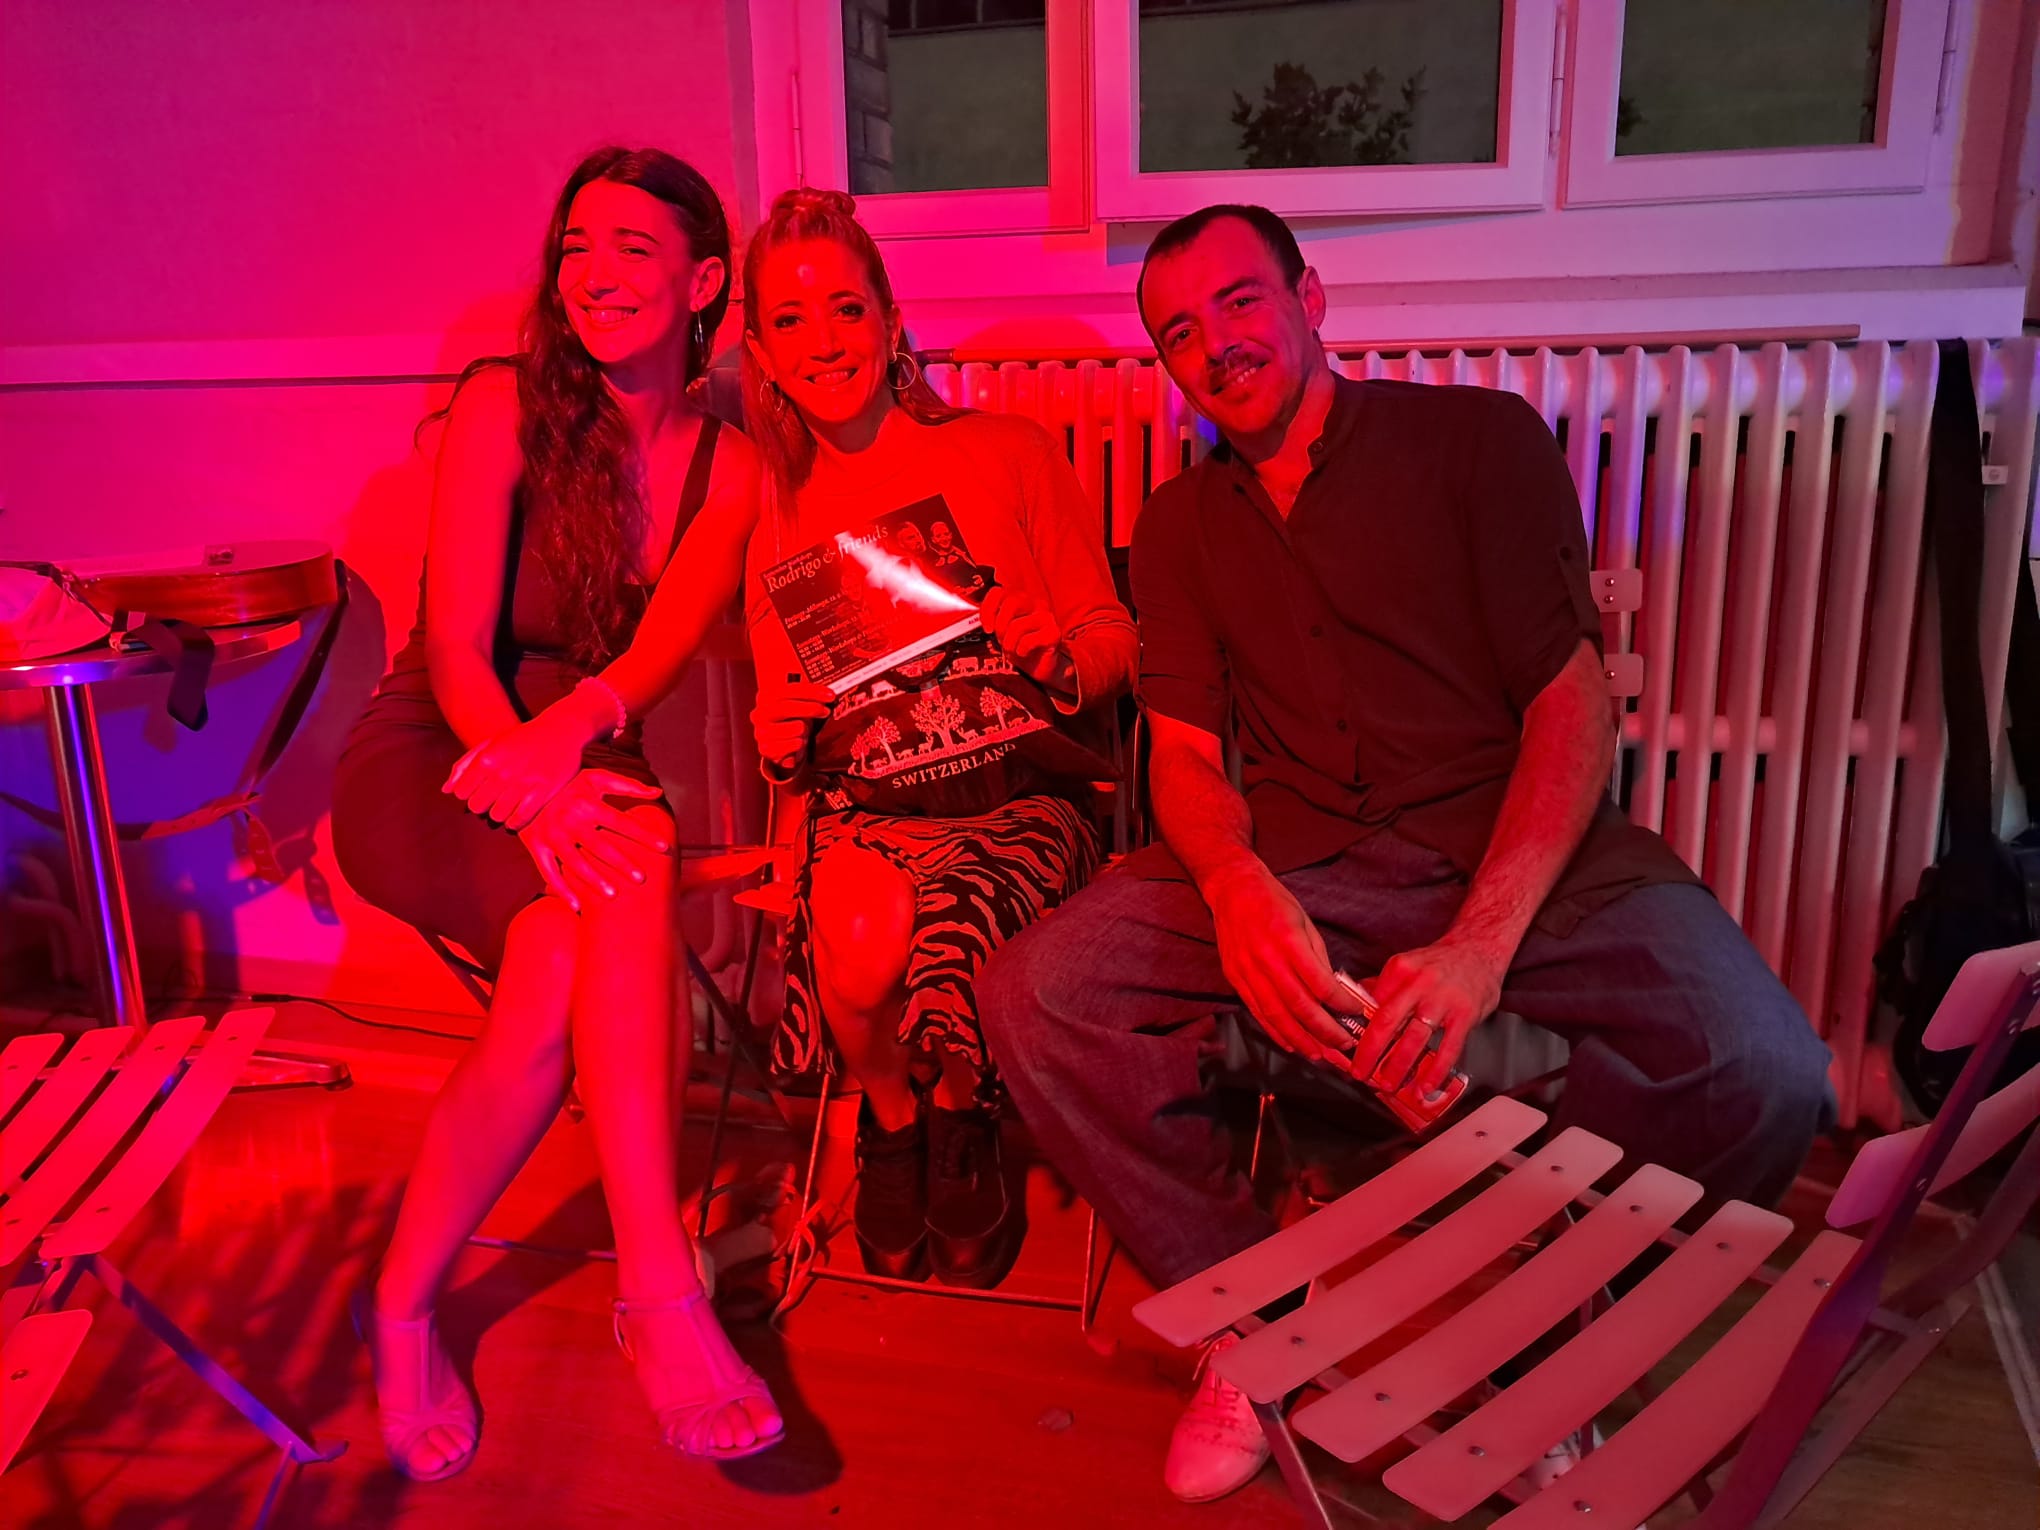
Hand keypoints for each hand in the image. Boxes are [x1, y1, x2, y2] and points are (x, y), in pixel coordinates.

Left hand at [445, 709, 588, 829]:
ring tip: (505, 806)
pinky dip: (514, 823)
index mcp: (487, 758)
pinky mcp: (543, 792)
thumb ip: (465, 765)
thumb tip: (446, 791)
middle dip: (482, 806)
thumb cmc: (522, 738)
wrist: (561, 730)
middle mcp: (503, 772)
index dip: (468, 794)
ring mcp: (523, 783)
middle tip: (493, 799)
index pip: (462, 793)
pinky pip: (519, 820)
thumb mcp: (491, 743)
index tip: (479, 791)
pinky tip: (516, 816)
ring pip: (496, 816)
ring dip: (498, 814)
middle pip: (477, 807)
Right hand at [517, 769, 669, 911]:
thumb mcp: (597, 778)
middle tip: (642, 879)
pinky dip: (561, 890)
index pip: (622, 822)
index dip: (644, 835)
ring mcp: (551, 835)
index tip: (665, 848)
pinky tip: (577, 906)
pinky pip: (549, 872)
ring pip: (575, 863)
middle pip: (600, 846)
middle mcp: (569, 820)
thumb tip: (659, 793)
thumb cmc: (569, 782)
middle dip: (622, 863)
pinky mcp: (535, 846)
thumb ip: (629, 786)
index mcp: (587, 803)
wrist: (524, 782)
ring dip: (594, 880)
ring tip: (614, 895)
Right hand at [750, 674, 834, 769]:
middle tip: (826, 711)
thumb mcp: (797, 706)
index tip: (830, 695)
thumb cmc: (790, 722)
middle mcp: (760, 714)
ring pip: (796, 728)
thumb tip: (828, 695)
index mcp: (765, 697)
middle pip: (787, 707)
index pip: (788, 690)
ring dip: (805, 731)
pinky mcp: (766, 750)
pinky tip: (798, 743)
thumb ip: (808, 698)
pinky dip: (801, 744)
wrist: (777, 748)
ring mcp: (761, 732)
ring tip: (803, 732)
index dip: (811, 691)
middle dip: (811, 708)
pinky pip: (795, 744)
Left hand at [980, 585, 1070, 688]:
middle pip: (1011, 602)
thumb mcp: (1001, 630)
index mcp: (1020, 599)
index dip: (988, 608)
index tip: (986, 628)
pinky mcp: (1054, 633)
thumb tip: (977, 620)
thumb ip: (993, 619)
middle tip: (1001, 640)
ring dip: (1010, 643)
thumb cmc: (1018, 645)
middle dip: (1000, 625)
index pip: (999, 591)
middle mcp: (1035, 603)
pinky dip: (1021, 651)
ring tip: (1013, 650)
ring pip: (1017, 625)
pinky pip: (1028, 641)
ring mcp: (1046, 617)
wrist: (1039, 666)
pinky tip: (1025, 653)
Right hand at [1204, 865, 1349, 1061]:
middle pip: (1299, 1007)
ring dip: (1300, 1040)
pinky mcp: (1234, 978)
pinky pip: (1257, 1011)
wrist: (1232, 889)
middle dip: (1324, 1031)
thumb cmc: (1274, 902)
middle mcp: (1266, 960)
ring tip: (1319, 1055)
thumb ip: (1318, 959)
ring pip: (1276, 1015)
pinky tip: (1290, 1043)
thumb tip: (1336, 993)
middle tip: (1344, 1047)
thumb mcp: (1304, 922)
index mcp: (1289, 941)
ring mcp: (1247, 971)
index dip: (1341, 1005)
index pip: (1320, 984)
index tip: (1357, 1015)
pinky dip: (1275, 1031)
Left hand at [1359, 936, 1506, 1094]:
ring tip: (1388, 1084)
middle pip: (1387, 1022)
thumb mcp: (1407, 964)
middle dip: (1370, 1053)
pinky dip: (1435, 1071)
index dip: (1358, 1030)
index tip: (1349, 1050)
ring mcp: (1443, 999)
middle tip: (1360, 1073)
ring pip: (1415, 1038)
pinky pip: (1448, 1048)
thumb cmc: (1440, 962)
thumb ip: (1384, 985)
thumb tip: (1356, 1003)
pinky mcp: (1465, 1014)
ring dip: (1398, 1066)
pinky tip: (1425, 1086)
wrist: (1480, 948)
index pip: (1371, 1004)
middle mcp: (1419, 982)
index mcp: (1400, 969)